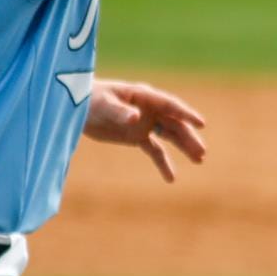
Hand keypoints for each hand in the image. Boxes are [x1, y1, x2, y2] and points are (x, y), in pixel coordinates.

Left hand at [82, 79, 206, 182]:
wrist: (75, 107)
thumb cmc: (89, 100)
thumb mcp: (103, 105)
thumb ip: (120, 112)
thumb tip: (137, 118)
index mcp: (144, 97)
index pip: (170, 106)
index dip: (186, 114)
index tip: (201, 123)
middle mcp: (149, 110)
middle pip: (175, 124)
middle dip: (188, 137)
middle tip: (201, 152)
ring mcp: (145, 123)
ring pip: (170, 136)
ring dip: (184, 147)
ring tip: (199, 160)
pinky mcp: (137, 136)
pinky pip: (155, 150)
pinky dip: (163, 163)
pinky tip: (172, 178)